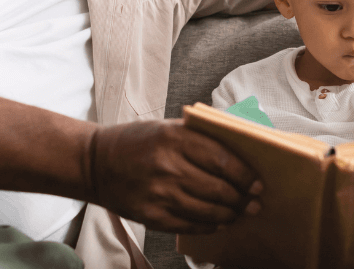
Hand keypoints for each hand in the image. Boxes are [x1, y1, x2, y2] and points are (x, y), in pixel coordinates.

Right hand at [88, 119, 262, 233]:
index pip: (222, 159)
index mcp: (174, 138)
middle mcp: (168, 166)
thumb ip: (201, 137)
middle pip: (219, 189)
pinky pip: (190, 225)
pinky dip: (209, 225)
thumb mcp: (168, 128)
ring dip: (229, 214)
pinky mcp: (151, 216)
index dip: (244, 174)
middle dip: (241, 199)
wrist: (96, 163)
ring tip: (238, 212)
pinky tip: (217, 222)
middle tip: (253, 202)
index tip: (257, 182)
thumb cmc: (138, 141)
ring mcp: (159, 194)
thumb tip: (241, 152)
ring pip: (208, 211)